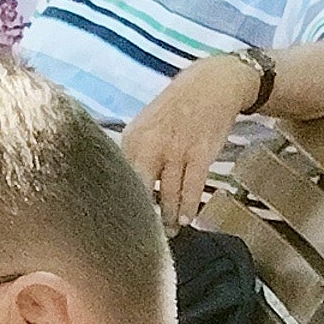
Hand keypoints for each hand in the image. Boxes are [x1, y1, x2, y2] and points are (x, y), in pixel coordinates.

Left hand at [122, 54, 257, 224]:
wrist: (211, 85)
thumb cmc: (173, 110)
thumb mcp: (144, 127)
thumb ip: (134, 154)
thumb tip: (120, 185)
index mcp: (131, 139)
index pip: (118, 177)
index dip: (115, 203)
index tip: (112, 225)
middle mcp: (150, 146)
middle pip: (139, 189)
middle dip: (139, 215)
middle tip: (137, 238)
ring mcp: (176, 150)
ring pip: (168, 193)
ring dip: (168, 217)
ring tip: (166, 235)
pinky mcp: (201, 153)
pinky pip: (193, 186)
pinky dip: (189, 206)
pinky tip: (186, 220)